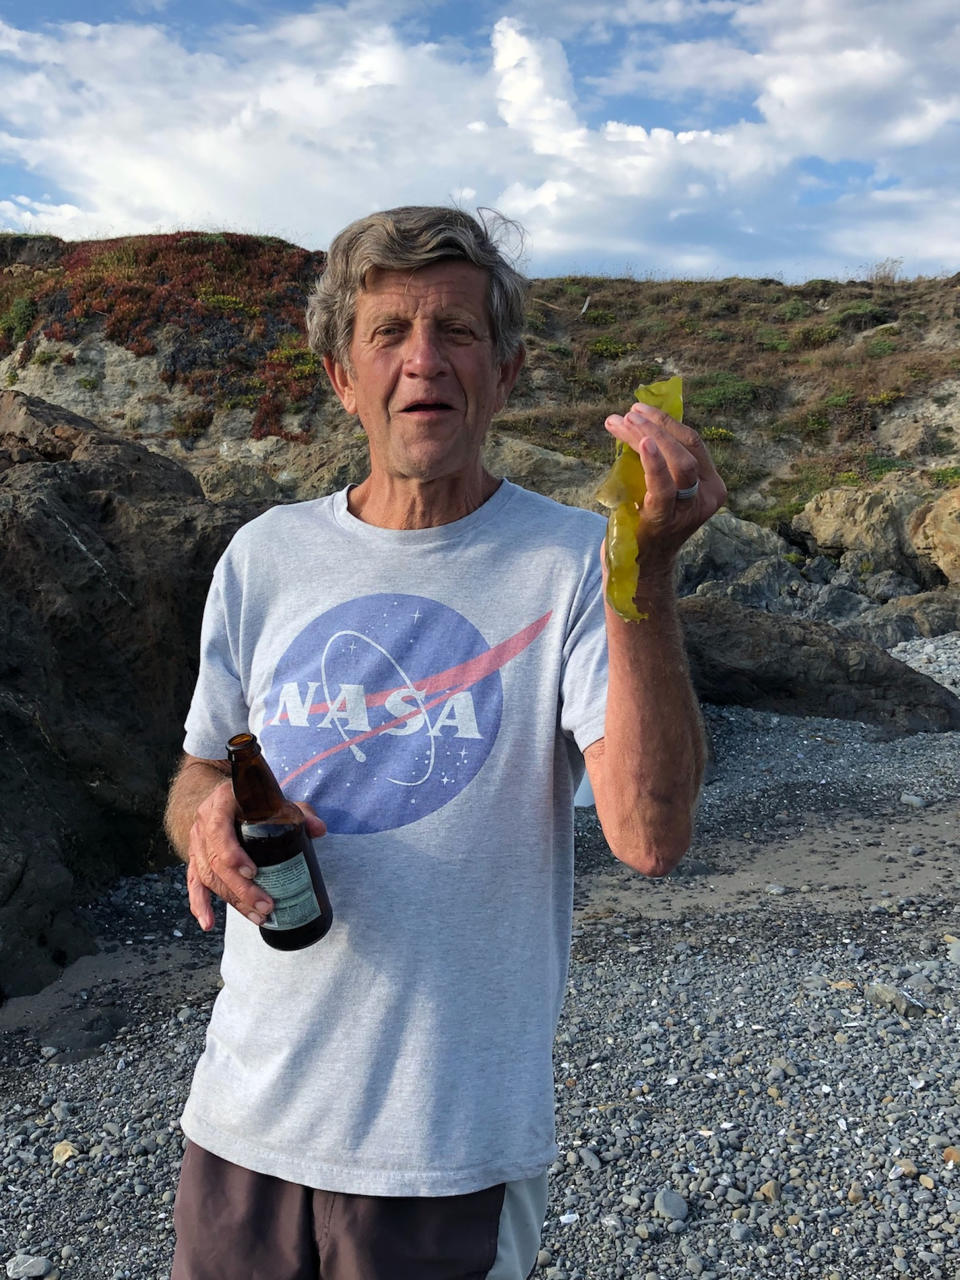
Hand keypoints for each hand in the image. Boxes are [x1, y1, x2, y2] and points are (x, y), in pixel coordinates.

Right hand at [185, 780, 325, 930]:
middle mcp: (203, 823)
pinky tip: (208, 923)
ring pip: (208, 877)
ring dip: (232, 900)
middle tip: (266, 905)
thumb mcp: (276, 799)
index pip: (219, 830)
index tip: (253, 872)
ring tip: (257, 916)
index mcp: (221, 802)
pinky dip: (199, 904)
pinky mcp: (196, 858)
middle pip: (216, 861)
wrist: (226, 796)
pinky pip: (194, 883)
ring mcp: (197, 842)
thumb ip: (299, 812)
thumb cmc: (254, 799)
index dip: (232, 854)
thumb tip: (319, 830)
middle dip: (241, 888)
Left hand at [604, 401, 726, 570]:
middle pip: (687, 448)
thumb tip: (641, 419)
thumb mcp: (661, 486)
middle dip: (657, 425)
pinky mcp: (667, 521)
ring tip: (621, 423)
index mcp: (711, 485)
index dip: (666, 422)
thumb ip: (661, 460)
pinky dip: (654, 462)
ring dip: (648, 437)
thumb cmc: (645, 520)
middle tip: (628, 413)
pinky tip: (642, 443)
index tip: (639, 409)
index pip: (693, 443)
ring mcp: (690, 510)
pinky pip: (663, 487)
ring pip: (680, 463)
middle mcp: (707, 496)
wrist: (637, 564)